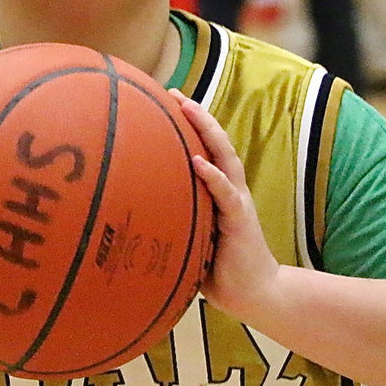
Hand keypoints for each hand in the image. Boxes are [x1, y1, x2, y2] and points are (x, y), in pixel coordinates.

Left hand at [170, 91, 279, 324]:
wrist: (253, 293)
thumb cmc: (218, 266)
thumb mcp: (192, 235)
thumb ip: (175, 218)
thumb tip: (132, 211)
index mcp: (220, 191)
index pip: (205, 149)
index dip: (189, 124)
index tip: (166, 100)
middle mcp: (231, 189)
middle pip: (216, 143)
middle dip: (197, 115)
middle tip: (174, 92)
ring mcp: (237, 202)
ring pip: (224, 158)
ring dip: (207, 132)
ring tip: (188, 109)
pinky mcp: (240, 221)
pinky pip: (226, 194)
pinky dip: (213, 176)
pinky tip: (197, 161)